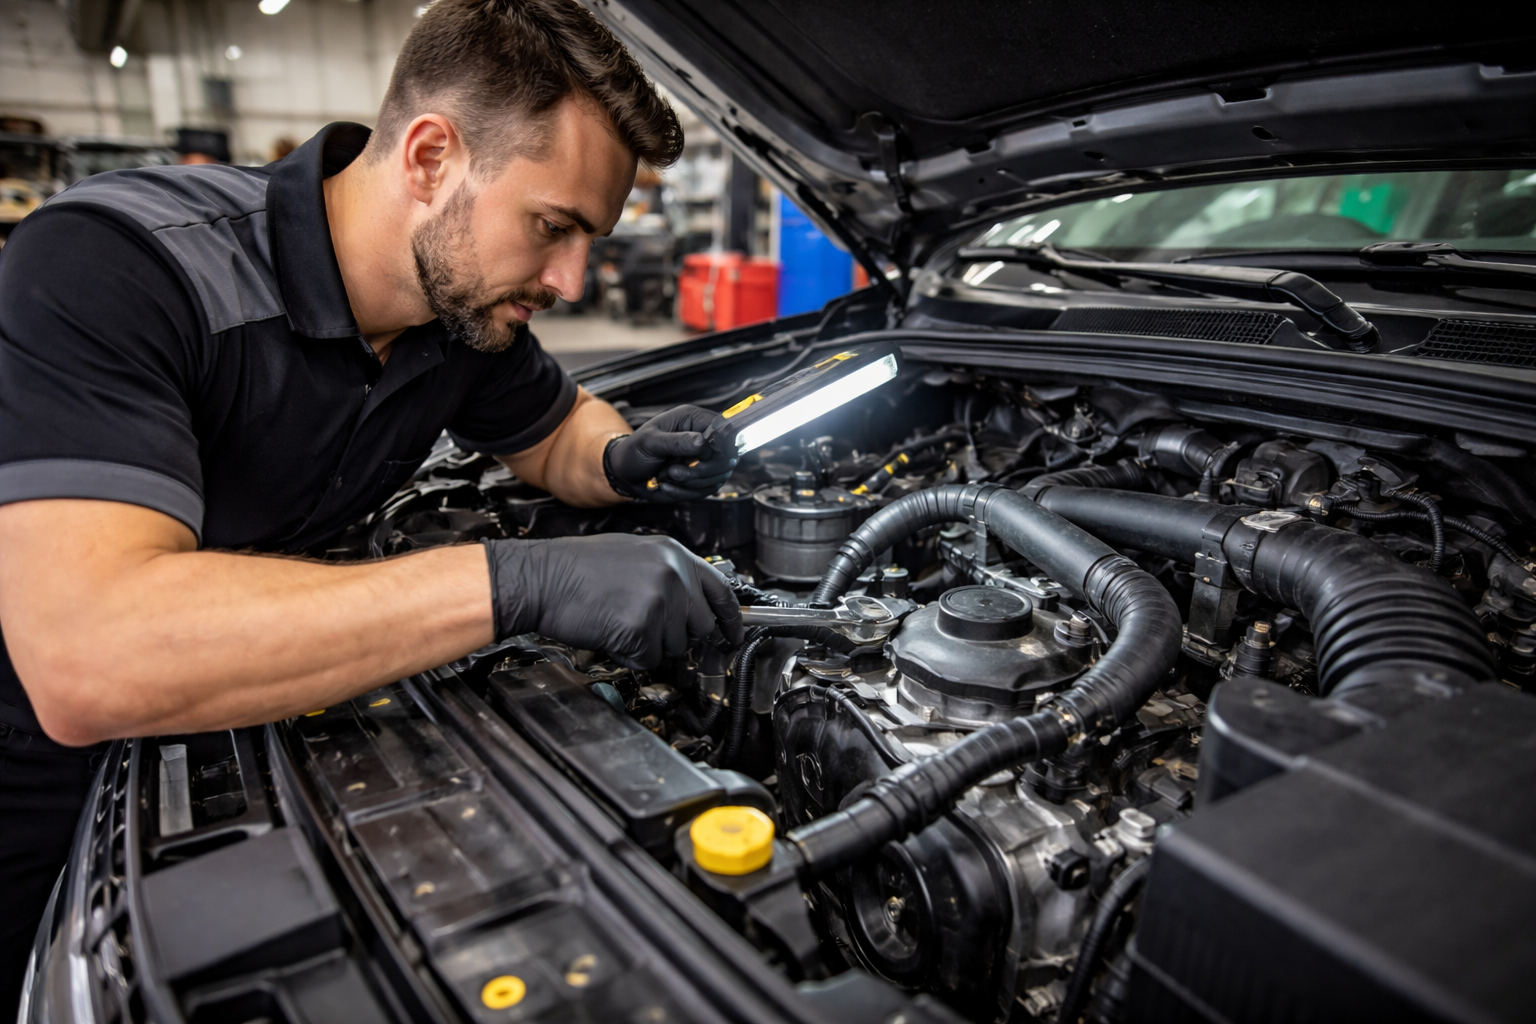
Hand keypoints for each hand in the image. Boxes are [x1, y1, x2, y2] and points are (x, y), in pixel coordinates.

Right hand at [483, 534, 744, 668]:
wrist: (542, 578)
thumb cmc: (578, 568)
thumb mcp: (634, 554)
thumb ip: (669, 574)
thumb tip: (692, 604)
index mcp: (674, 554)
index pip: (720, 591)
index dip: (730, 618)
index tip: (733, 634)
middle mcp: (674, 575)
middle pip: (700, 626)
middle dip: (678, 635)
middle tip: (647, 627)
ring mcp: (660, 601)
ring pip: (675, 647)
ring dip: (650, 645)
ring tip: (618, 620)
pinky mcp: (641, 628)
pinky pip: (648, 660)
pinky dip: (629, 655)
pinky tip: (609, 633)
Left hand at [604, 405, 737, 501]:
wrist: (626, 472)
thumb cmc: (635, 450)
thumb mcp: (650, 442)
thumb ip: (676, 441)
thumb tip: (701, 441)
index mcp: (693, 420)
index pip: (723, 430)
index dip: (718, 446)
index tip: (700, 457)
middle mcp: (703, 438)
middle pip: (726, 457)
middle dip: (701, 470)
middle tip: (674, 471)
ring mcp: (705, 460)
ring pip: (718, 476)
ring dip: (692, 483)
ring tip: (667, 476)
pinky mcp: (702, 478)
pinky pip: (707, 490)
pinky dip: (687, 492)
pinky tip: (668, 486)